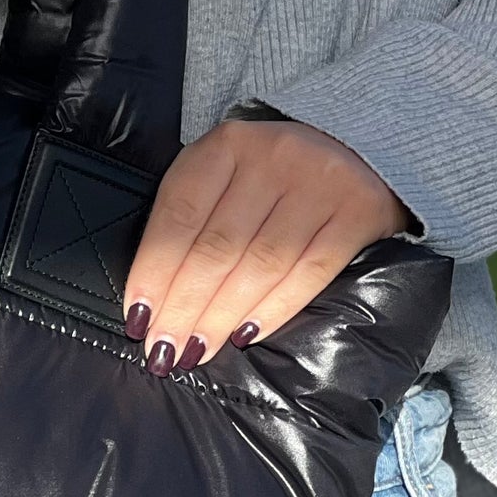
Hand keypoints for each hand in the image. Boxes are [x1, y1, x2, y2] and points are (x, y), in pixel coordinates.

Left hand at [121, 119, 410, 374]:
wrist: (359, 144)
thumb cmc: (273, 172)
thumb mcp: (226, 172)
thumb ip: (194, 216)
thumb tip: (155, 294)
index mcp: (226, 145)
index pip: (180, 214)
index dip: (154, 270)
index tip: (137, 317)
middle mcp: (272, 158)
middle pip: (217, 246)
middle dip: (184, 305)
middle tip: (163, 349)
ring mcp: (318, 184)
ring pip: (260, 264)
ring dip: (222, 316)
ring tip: (196, 351)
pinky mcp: (358, 212)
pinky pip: (309, 272)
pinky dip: (274, 309)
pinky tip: (246, 334)